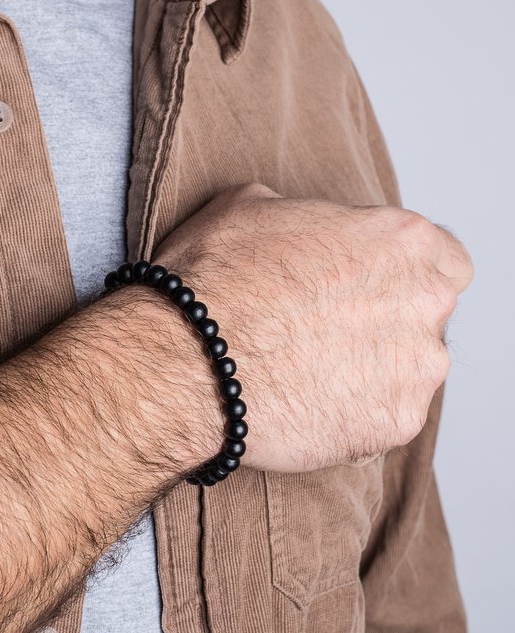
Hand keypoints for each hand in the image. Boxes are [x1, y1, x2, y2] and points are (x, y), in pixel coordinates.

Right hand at [153, 183, 472, 471]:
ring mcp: (416, 369)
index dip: (403, 274)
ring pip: (411, 372)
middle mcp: (425, 302)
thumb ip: (300, 214)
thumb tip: (292, 223)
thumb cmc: (212, 281)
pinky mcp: (395, 424)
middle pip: (429, 315)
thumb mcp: (248, 207)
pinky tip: (306, 405)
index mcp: (402, 241)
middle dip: (388, 322)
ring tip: (310, 375)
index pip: (445, 257)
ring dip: (373, 373)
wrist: (187, 362)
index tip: (371, 288)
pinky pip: (385, 419)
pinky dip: (355, 416)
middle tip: (328, 333)